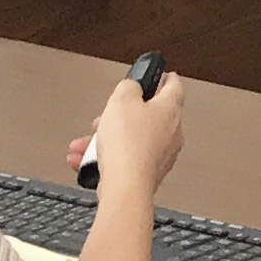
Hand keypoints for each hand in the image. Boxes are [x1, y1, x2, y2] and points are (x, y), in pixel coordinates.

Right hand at [80, 63, 187, 202]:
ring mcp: (160, 156)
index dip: (166, 77)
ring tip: (86, 144)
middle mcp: (171, 134)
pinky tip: (86, 160)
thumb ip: (128, 87)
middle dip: (120, 116)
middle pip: (146, 116)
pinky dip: (105, 158)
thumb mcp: (121, 100)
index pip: (174, 87)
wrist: (125, 186)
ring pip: (130, 140)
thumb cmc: (129, 146)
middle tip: (106, 117)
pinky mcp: (146, 174)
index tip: (162, 74)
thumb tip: (131, 87)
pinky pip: (124, 159)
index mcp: (170, 110)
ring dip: (105, 139)